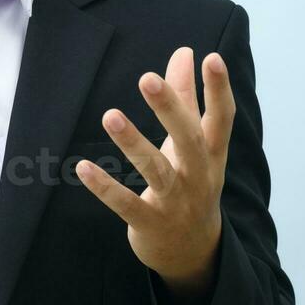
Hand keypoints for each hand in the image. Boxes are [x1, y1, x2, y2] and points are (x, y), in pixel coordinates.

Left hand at [75, 46, 233, 296]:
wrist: (194, 252)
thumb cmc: (193, 182)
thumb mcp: (195, 143)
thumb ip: (187, 97)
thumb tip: (185, 52)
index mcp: (212, 154)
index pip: (220, 118)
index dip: (218, 89)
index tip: (212, 58)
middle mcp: (199, 176)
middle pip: (189, 140)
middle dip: (170, 109)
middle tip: (147, 78)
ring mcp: (176, 203)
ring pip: (156, 171)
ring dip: (133, 143)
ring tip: (110, 115)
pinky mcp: (150, 223)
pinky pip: (126, 204)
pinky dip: (105, 187)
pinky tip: (83, 167)